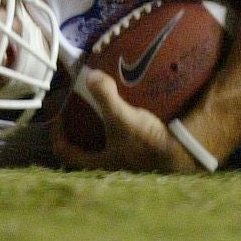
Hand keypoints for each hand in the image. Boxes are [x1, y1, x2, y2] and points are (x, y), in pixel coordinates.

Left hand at [52, 69, 196, 172]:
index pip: (65, 151)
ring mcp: (127, 161)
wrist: (182, 155)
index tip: (59, 116)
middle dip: (82, 130)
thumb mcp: (123, 119)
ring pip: (107, 144)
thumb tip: (89, 76)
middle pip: (86, 148)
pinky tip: (134, 110)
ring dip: (104, 128)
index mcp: (98, 162)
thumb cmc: (147, 144)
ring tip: (107, 106)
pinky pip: (127, 139)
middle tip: (83, 109)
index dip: (57, 134)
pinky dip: (126, 126)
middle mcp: (110, 165)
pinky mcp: (144, 153)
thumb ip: (105, 98)